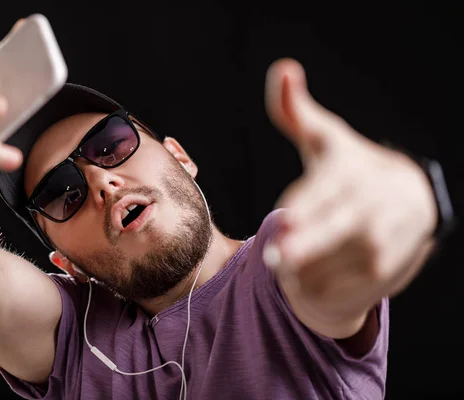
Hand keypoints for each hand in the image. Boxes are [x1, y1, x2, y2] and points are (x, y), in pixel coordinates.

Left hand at [262, 59, 436, 334]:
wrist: (406, 204)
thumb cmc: (348, 170)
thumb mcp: (324, 139)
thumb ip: (295, 110)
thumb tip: (283, 69)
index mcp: (355, 169)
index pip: (332, 189)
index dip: (310, 204)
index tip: (289, 217)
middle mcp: (375, 204)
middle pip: (344, 229)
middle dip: (312, 244)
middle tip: (281, 255)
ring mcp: (385, 240)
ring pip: (345, 263)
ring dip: (310, 270)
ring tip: (284, 264)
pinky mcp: (387, 270)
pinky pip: (351, 286)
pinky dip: (323, 288)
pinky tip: (303, 279)